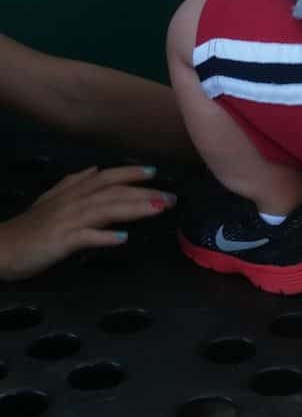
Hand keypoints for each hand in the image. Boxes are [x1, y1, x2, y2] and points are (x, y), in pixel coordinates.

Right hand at [0, 166, 175, 280]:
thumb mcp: (50, 198)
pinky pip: (86, 237)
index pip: (107, 177)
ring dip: (135, 209)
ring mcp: (69, 220)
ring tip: (158, 209)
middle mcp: (74, 201)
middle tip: (170, 196)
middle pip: (114, 192)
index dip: (131, 173)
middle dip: (144, 193)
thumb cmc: (29, 226)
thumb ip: (72, 182)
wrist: (2, 247)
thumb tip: (94, 170)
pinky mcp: (61, 241)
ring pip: (107, 210)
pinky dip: (105, 237)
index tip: (154, 172)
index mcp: (73, 191)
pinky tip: (122, 239)